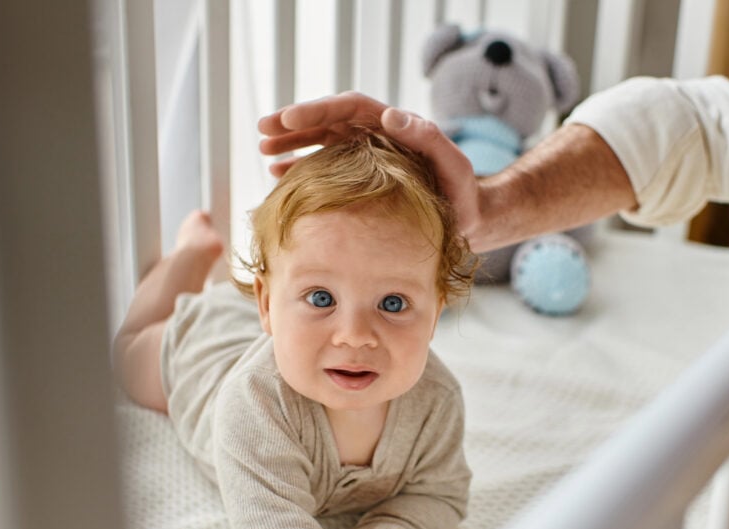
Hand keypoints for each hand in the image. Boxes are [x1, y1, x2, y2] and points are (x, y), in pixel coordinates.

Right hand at [257, 91, 483, 247]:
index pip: (348, 107)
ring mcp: (363, 158)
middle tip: (263, 131)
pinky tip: (278, 175)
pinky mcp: (358, 181)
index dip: (317, 111)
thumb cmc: (462, 193)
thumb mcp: (452, 164)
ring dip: (291, 144)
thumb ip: (428, 138)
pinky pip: (324, 169)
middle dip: (293, 124)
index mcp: (390, 126)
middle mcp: (373, 137)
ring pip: (320, 142)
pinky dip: (301, 169)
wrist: (466, 221)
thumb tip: (391, 114)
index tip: (289, 120)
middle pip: (327, 120)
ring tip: (263, 150)